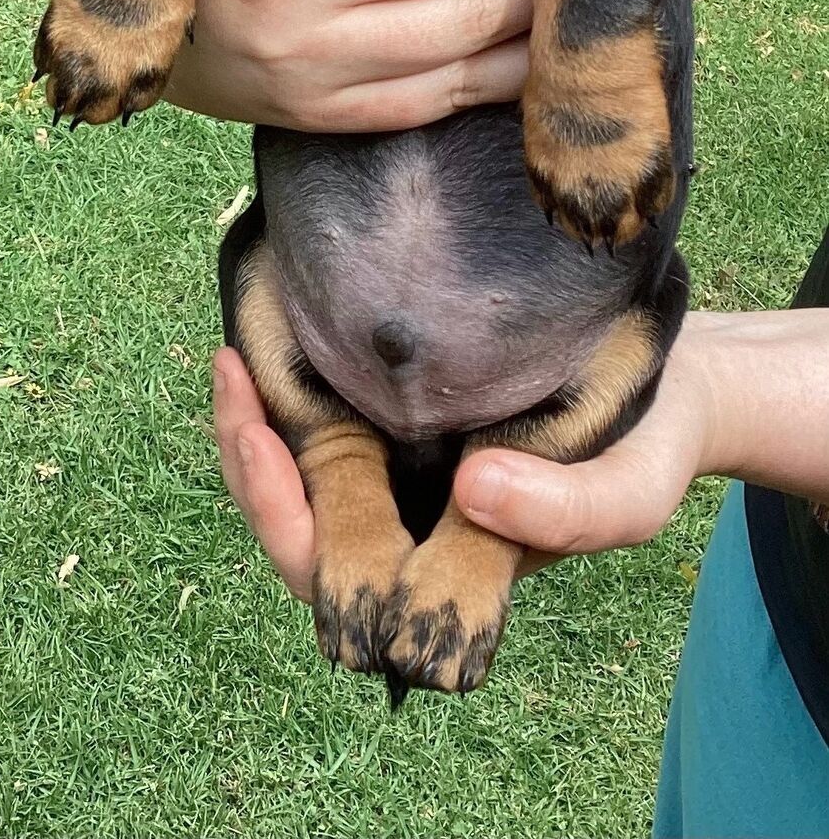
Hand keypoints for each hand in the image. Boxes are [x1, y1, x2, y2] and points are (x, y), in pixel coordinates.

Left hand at [210, 316, 717, 603]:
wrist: (674, 386)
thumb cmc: (647, 447)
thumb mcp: (628, 490)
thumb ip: (566, 511)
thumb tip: (473, 491)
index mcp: (443, 567)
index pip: (341, 577)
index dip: (291, 526)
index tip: (261, 442)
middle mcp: (408, 523)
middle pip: (298, 524)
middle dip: (249, 460)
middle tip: (230, 370)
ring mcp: (401, 467)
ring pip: (300, 471)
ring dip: (256, 420)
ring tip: (234, 355)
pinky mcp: (402, 410)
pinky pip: (326, 414)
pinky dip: (292, 380)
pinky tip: (273, 327)